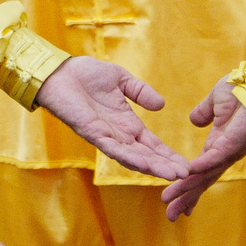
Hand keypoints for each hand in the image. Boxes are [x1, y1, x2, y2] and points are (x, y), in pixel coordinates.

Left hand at [36, 56, 188, 180]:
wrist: (59, 70)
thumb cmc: (86, 74)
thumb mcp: (121, 79)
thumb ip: (140, 92)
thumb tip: (161, 105)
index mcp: (126, 123)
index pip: (151, 144)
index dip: (168, 154)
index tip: (186, 165)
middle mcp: (117, 133)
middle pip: (145, 155)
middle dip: (165, 165)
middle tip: (186, 175)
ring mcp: (104, 135)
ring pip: (131, 156)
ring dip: (151, 166)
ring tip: (171, 175)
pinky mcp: (90, 132)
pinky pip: (111, 148)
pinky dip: (127, 157)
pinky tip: (143, 164)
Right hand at [161, 80, 245, 220]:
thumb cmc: (242, 89)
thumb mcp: (214, 102)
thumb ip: (203, 113)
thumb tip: (194, 121)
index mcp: (218, 145)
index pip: (201, 172)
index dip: (189, 186)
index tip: (177, 200)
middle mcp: (224, 154)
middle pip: (202, 181)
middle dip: (186, 198)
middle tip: (170, 216)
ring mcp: (229, 151)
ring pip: (205, 175)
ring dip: (187, 189)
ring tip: (170, 202)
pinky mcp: (233, 145)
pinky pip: (214, 159)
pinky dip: (200, 168)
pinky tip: (187, 175)